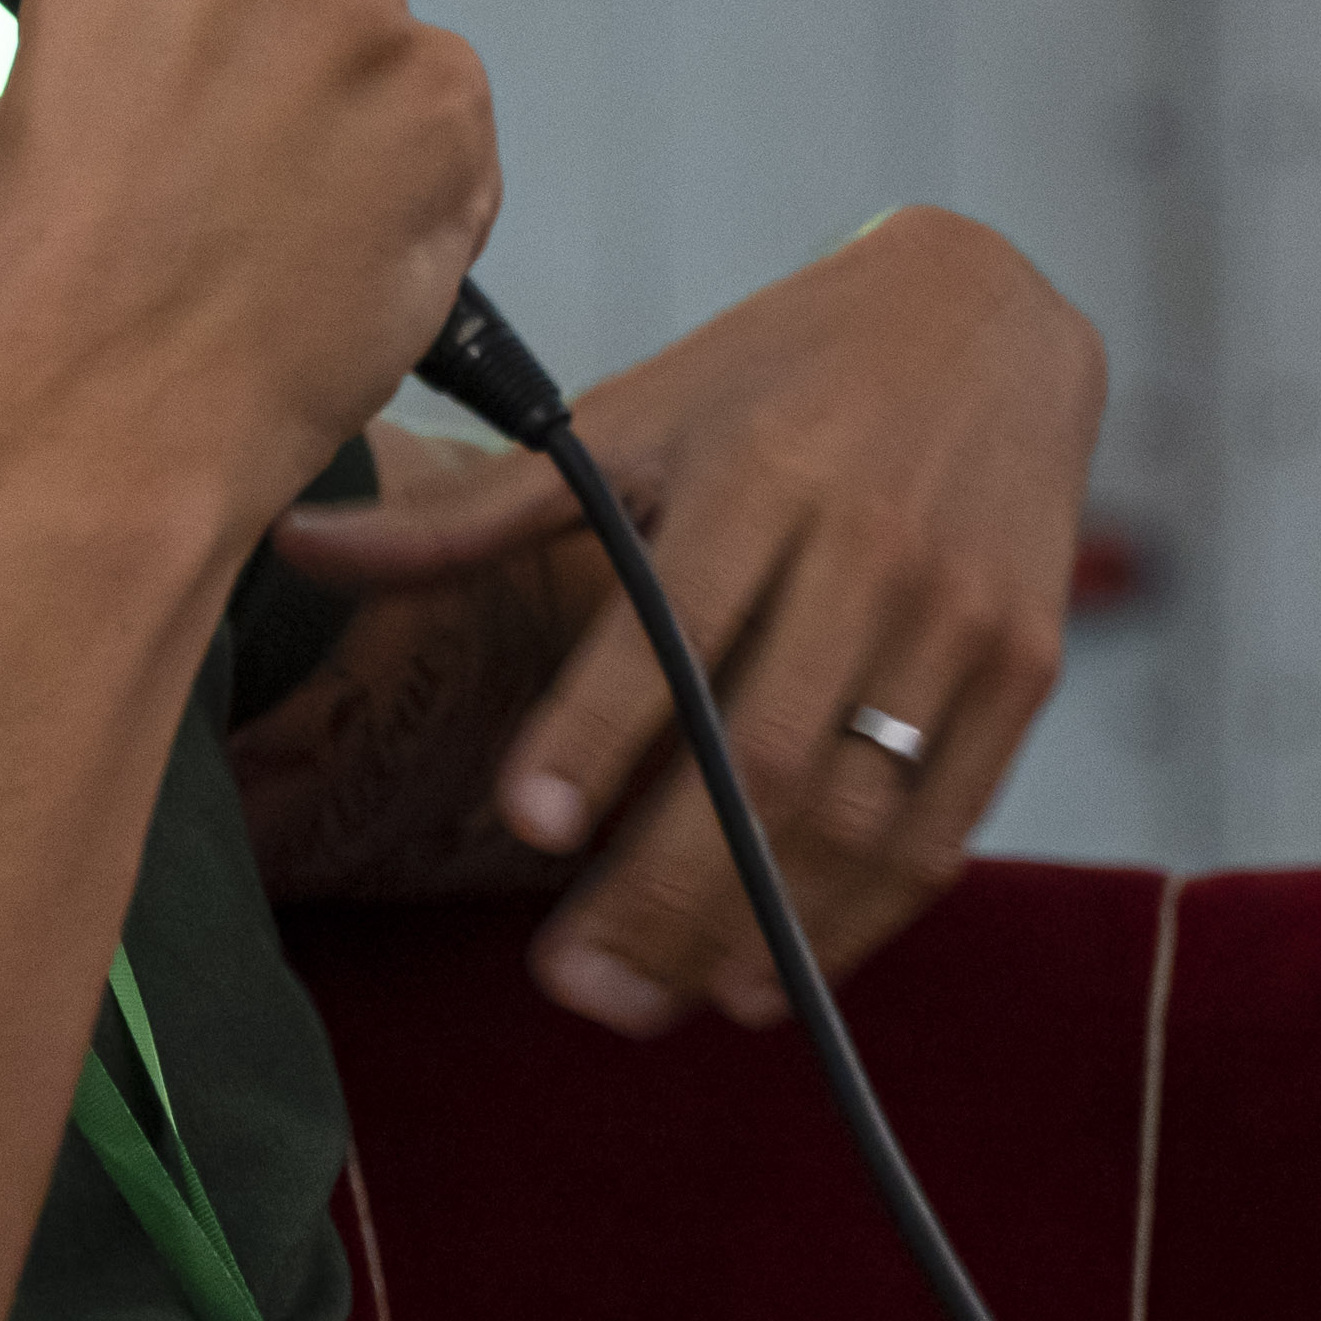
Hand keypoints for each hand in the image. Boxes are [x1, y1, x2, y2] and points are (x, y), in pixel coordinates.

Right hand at [0, 0, 499, 514]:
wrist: (111, 423)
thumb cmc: (55, 291)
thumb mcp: (37, 101)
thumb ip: (134, 23)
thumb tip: (198, 37)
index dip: (220, 1)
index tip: (208, 59)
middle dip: (294, 67)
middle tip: (237, 179)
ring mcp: (365, 16)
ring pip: (389, 58)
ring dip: (360, 129)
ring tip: (281, 239)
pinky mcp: (450, 103)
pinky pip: (453, 131)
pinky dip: (420, 190)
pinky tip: (341, 258)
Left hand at [266, 209, 1103, 1034]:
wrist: (988, 317)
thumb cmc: (773, 375)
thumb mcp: (628, 416)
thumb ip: (475, 513)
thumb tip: (297, 546)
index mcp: (757, 475)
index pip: (671, 622)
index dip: (600, 729)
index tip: (526, 825)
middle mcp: (868, 547)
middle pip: (768, 754)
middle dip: (667, 886)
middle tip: (573, 985)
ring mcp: (959, 617)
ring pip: (860, 813)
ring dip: (761, 930)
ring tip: (661, 1003)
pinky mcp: (1023, 669)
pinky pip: (939, 824)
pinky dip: (858, 919)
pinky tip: (772, 976)